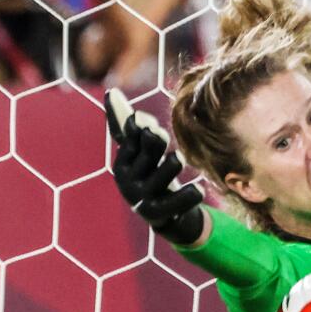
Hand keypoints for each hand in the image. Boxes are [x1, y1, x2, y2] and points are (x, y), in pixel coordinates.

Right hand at [104, 89, 204, 245]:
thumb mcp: (142, 154)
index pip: (131, 137)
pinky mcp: (159, 215)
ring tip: (179, 159)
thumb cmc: (154, 178)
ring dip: (174, 162)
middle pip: (149, 148)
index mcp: (123, 165)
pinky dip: (191, 193)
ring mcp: (143, 199)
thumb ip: (130, 129)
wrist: (169, 219)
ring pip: (167, 170)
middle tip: (162, 134)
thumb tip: (111, 92)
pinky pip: (180, 200)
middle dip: (157, 140)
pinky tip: (199, 189)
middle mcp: (129, 183)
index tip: (150, 122)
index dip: (142, 126)